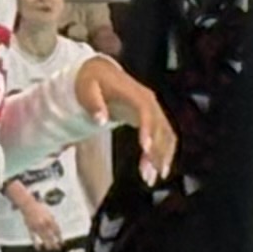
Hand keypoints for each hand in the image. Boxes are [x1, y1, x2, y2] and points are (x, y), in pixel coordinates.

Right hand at [20, 193, 63, 248]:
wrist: (28, 205)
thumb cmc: (39, 209)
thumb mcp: (49, 214)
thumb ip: (53, 222)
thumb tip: (57, 231)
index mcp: (50, 220)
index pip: (57, 231)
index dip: (60, 238)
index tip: (62, 243)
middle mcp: (44, 224)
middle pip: (51, 237)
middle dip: (55, 244)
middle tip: (57, 249)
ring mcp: (37, 227)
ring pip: (43, 238)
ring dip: (47, 245)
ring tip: (50, 249)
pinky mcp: (30, 229)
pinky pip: (33, 238)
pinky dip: (36, 244)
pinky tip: (39, 248)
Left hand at [75, 55, 177, 179]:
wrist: (101, 73)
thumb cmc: (92, 81)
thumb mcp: (86, 88)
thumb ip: (93, 103)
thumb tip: (100, 120)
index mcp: (135, 93)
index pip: (146, 111)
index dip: (148, 129)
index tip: (145, 148)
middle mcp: (149, 102)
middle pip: (160, 127)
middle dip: (157, 150)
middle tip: (150, 173)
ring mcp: (153, 111)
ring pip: (166, 135)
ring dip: (162, 157)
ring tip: (152, 178)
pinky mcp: (152, 120)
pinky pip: (164, 138)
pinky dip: (163, 154)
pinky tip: (156, 171)